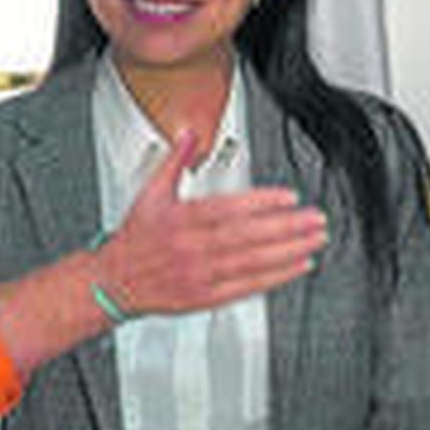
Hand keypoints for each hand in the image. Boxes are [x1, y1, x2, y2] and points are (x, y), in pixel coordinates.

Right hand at [97, 131, 326, 316]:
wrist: (114, 281)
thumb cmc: (136, 238)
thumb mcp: (151, 192)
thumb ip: (175, 160)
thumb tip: (189, 131)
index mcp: (181, 219)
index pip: (228, 208)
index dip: (262, 202)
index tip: (289, 198)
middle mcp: (192, 247)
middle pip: (247, 236)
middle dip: (286, 227)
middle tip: (314, 219)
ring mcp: (201, 274)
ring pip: (252, 261)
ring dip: (288, 250)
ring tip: (314, 239)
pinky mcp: (206, 297)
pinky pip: (247, 286)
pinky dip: (276, 277)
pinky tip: (297, 266)